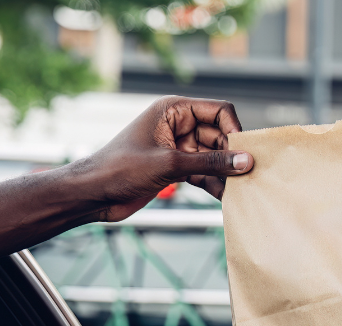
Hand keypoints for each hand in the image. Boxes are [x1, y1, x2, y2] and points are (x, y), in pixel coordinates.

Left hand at [85, 95, 254, 221]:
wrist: (94, 194)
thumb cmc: (121, 169)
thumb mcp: (170, 164)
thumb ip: (211, 162)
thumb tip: (245, 161)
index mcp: (174, 111)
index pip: (218, 111)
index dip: (234, 129)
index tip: (244, 153)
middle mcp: (179, 126)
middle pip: (220, 136)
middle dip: (232, 156)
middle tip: (246, 177)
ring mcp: (179, 149)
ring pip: (214, 158)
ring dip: (225, 173)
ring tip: (239, 191)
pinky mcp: (177, 169)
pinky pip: (205, 173)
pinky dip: (215, 184)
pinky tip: (226, 198)